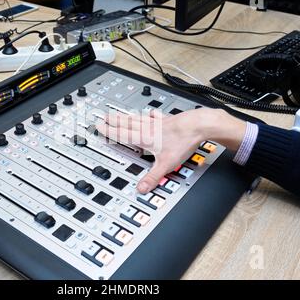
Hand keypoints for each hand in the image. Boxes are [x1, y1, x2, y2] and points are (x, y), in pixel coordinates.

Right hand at [96, 108, 246, 193]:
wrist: (199, 125)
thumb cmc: (183, 141)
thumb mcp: (166, 164)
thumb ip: (153, 177)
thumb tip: (142, 188)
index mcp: (145, 138)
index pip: (122, 134)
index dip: (110, 131)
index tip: (100, 127)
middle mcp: (149, 128)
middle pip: (127, 124)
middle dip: (115, 121)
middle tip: (104, 117)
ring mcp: (158, 122)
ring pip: (138, 118)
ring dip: (127, 116)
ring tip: (119, 114)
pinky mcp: (168, 119)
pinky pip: (155, 116)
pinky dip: (150, 114)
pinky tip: (150, 112)